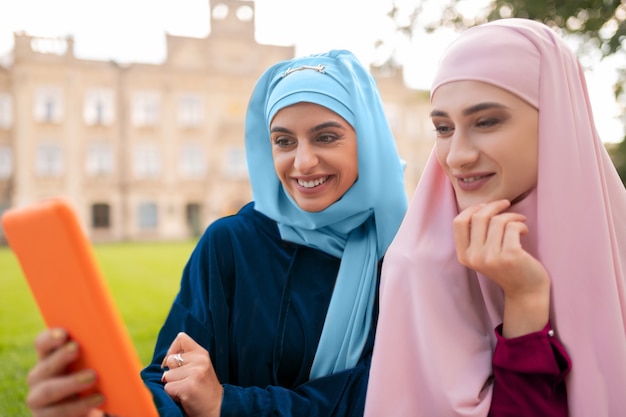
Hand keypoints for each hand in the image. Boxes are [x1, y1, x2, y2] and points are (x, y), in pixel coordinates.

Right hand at [26, 328, 104, 416]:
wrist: (86, 409)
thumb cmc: (91, 379)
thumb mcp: (92, 364)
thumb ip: (96, 352)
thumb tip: (116, 341)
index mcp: (49, 358)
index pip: (42, 344)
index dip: (50, 338)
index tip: (63, 333)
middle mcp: (39, 377)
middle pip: (45, 366)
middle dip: (60, 357)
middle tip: (76, 349)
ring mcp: (38, 399)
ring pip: (49, 391)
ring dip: (71, 383)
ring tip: (93, 377)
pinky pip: (59, 412)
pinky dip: (80, 405)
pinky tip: (99, 398)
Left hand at [161, 332, 222, 416]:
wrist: (217, 408)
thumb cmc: (203, 388)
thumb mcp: (200, 367)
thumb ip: (186, 358)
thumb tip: (165, 359)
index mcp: (202, 353)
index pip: (181, 338)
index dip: (172, 350)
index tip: (176, 363)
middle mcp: (200, 360)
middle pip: (170, 360)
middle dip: (172, 373)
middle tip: (186, 381)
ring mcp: (195, 373)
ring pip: (167, 375)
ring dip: (172, 385)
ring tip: (186, 388)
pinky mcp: (188, 386)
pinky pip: (167, 387)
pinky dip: (172, 394)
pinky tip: (185, 396)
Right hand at [453, 200, 550, 336]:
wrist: (525, 291)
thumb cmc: (506, 267)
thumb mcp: (482, 254)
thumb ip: (476, 236)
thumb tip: (480, 206)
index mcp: (464, 256)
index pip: (459, 222)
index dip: (472, 209)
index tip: (486, 206)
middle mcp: (475, 257)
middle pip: (479, 217)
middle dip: (494, 205)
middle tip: (506, 204)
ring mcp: (492, 257)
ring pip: (498, 220)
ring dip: (512, 216)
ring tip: (519, 222)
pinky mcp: (510, 255)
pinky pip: (513, 226)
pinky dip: (521, 224)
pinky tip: (524, 231)